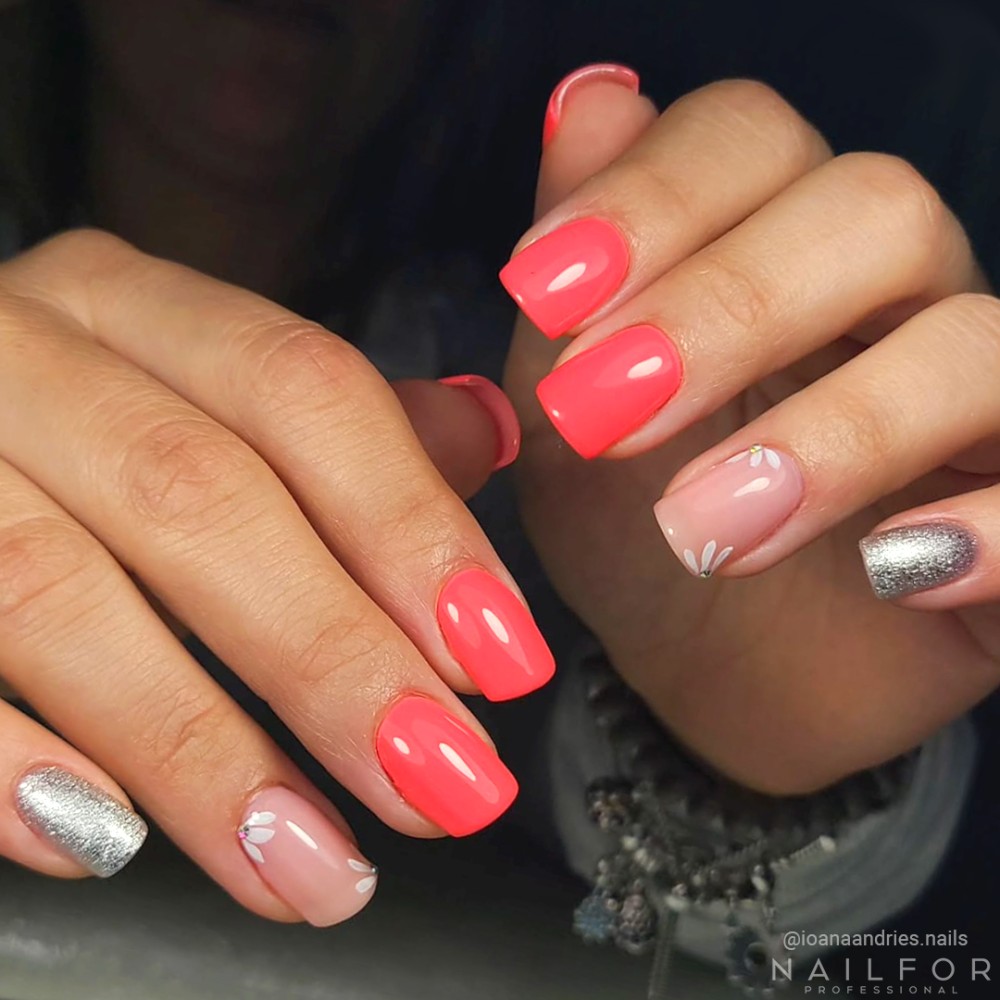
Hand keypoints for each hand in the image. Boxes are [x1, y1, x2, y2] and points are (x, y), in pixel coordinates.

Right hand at [0, 232, 552, 923]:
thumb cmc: (85, 428)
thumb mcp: (204, 394)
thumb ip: (344, 427)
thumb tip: (483, 435)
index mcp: (135, 308)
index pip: (302, 391)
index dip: (412, 526)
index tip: (502, 660)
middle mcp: (21, 356)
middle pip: (196, 496)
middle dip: (331, 657)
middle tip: (440, 785)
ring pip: (56, 595)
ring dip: (200, 750)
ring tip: (312, 866)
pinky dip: (11, 769)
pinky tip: (107, 843)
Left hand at [504, 66, 998, 793]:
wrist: (702, 675)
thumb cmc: (628, 532)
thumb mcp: (568, 412)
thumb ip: (577, 278)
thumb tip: (588, 99)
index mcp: (770, 248)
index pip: (753, 138)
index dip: (651, 196)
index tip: (542, 290)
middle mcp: (891, 297)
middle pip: (875, 210)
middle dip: (729, 305)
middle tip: (602, 413)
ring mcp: (972, 402)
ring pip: (973, 342)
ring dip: (830, 433)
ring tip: (700, 527)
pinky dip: (990, 529)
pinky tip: (888, 571)